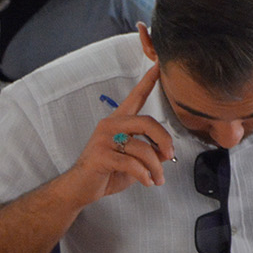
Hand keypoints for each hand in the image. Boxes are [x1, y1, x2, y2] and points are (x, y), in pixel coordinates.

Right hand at [66, 66, 175, 201]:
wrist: (81, 187)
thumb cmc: (108, 171)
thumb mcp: (135, 160)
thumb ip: (151, 152)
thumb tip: (168, 150)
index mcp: (119, 121)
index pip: (136, 97)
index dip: (148, 81)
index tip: (158, 65)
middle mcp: (110, 125)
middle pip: (147, 123)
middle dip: (164, 141)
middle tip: (170, 156)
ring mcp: (104, 139)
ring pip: (143, 149)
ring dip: (156, 168)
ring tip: (158, 179)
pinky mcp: (100, 155)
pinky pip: (132, 163)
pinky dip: (144, 175)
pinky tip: (146, 182)